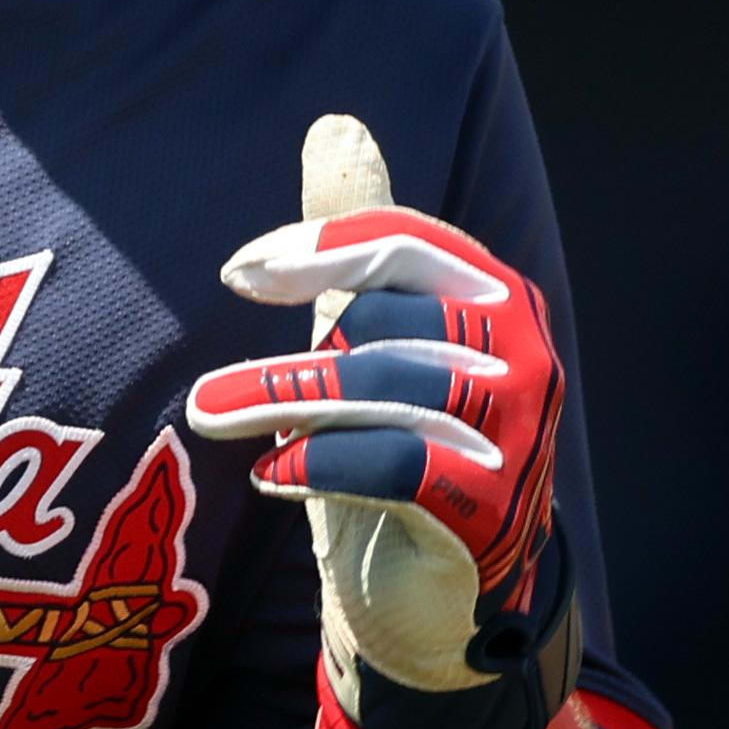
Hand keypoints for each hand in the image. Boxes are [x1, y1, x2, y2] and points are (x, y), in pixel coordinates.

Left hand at [183, 174, 571, 728]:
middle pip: (387, 318)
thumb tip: (335, 125)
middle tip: (205, 395)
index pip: (405, 241)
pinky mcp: (494, 507)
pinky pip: (393, 464)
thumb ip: (357, 242)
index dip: (317, 247)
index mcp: (496, 301)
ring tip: (208, 421)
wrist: (440, 602)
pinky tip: (273, 476)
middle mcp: (523, 356)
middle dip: (284, 355)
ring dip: (280, 405)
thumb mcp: (371, 341)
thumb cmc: (400, 453)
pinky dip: (321, 464)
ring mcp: (518, 432)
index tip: (239, 275)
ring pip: (382, 389)